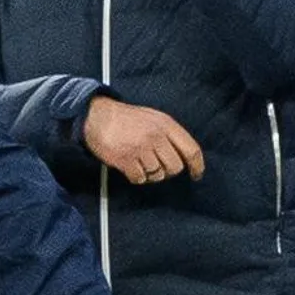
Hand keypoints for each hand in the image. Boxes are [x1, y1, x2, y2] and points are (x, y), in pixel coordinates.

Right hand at [82, 96, 205, 184]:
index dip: (197, 166)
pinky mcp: (125, 159)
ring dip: (150, 174)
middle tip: (157, 165)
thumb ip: (170, 134)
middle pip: (175, 167)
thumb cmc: (127, 119)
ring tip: (140, 163)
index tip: (196, 175)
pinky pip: (140, 178)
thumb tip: (184, 157)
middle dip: (168, 171)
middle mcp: (156, 136)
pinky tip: (130, 167)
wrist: (97, 116)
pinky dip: (136, 176)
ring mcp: (141, 149)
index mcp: (166, 125)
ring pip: (158, 175)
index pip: (192, 150)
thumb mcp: (154, 118)